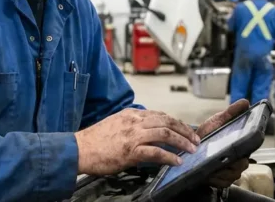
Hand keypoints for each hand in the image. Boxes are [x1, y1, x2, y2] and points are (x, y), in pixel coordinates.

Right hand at [74, 108, 199, 175]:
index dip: (176, 122)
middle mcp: (135, 121)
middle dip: (185, 130)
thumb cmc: (94, 140)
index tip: (185, 129)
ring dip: (182, 141)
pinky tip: (177, 161)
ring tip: (191, 149)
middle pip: (167, 121)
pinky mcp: (131, 151)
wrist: (79, 149)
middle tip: (195, 139)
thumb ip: (132, 127)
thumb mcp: (115, 125)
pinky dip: (169, 156)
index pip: (160, 115)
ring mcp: (133, 135)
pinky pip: (156, 152)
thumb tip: (147, 134)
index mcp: (131, 114)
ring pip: (166, 133)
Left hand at [196, 99, 251, 187]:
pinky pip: (224, 182)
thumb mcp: (218, 120)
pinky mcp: (221, 181)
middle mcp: (238, 161)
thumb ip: (232, 112)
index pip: (248, 150)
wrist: (190, 144)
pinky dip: (217, 178)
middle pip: (242, 165)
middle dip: (232, 162)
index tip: (234, 148)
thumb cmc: (207, 133)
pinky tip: (210, 173)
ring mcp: (230, 172)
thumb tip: (245, 102)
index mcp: (240, 146)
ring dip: (222, 170)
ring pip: (233, 174)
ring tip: (213, 165)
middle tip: (220, 157)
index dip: (243, 151)